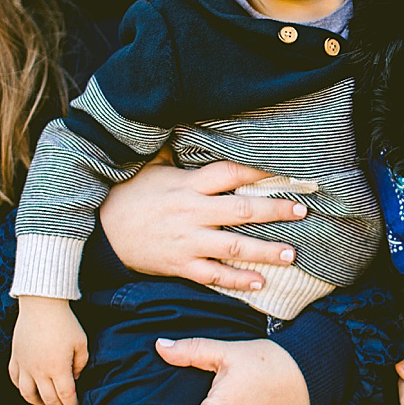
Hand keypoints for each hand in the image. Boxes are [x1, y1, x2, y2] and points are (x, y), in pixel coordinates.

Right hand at [8, 297, 88, 404]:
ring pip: (27, 395)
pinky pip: (15, 380)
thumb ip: (81, 364)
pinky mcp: (15, 358)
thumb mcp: (81, 343)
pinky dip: (22, 388)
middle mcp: (39, 371)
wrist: (42, 304)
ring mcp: (25, 365)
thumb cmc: (65, 322)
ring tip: (47, 403)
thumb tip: (75, 378)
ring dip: (38, 403)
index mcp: (58, 368)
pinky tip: (30, 388)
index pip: (65, 396)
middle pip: (48, 400)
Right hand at [100, 161, 307, 290]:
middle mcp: (192, 212)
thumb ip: (179, 153)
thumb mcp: (153, 167)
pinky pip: (213, 275)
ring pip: (233, 247)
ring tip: (291, 254)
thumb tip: (191, 121)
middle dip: (275, 211)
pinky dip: (236, 280)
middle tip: (301, 211)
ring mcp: (187, 241)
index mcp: (188, 185)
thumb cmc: (131, 194)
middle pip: (241, 211)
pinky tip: (259, 282)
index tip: (287, 171)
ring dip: (265, 251)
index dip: (259, 171)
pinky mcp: (180, 265)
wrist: (101, 232)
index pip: (230, 174)